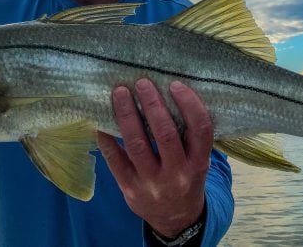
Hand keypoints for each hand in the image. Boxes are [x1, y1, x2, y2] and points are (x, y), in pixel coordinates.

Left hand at [97, 79, 213, 238]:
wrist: (176, 219)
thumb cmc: (186, 177)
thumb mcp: (197, 161)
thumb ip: (188, 135)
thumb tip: (167, 91)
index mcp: (199, 163)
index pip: (200, 130)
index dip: (189, 105)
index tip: (176, 84)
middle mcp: (178, 174)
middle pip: (165, 134)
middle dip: (152, 104)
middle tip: (142, 82)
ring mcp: (152, 183)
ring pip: (137, 144)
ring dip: (127, 115)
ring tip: (120, 92)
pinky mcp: (129, 188)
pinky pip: (114, 159)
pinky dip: (107, 137)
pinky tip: (102, 119)